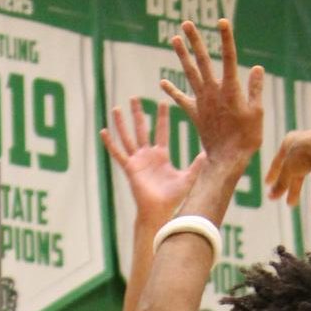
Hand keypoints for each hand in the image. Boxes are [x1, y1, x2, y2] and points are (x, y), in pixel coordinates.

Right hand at [101, 98, 202, 227]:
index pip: (161, 131)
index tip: (163, 102)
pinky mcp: (130, 168)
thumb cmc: (173, 198)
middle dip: (138, 113)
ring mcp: (137, 161)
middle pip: (141, 129)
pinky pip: (118, 153)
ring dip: (122, 123)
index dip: (162, 117)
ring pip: (128, 137)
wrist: (160, 212)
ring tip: (116, 108)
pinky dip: (110, 143)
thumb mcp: (187, 178)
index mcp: (161, 155)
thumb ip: (196, 166)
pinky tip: (103, 131)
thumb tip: (207, 154)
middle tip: (135, 98)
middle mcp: (147, 155)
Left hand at [161, 17, 263, 172]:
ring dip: (182, 55)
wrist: (227, 160)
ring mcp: (202, 102)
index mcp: (231, 88)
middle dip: (195, 40)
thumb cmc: (246, 138)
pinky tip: (162, 82)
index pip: (229, 57)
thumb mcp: (257, 113)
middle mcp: (213, 91)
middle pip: (203, 60)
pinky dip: (172, 91)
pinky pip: (181, 100)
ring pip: (190, 73)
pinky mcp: (195, 114)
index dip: (226, 38)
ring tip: (174, 39)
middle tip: (186, 23)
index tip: (222, 21)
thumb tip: (257, 68)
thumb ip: (255, 90)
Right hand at [265, 130, 310, 214]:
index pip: (280, 159)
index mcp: (292, 140)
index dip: (273, 173)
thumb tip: (270, 196)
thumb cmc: (303, 155)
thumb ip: (280, 183)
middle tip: (290, 204)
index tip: (268, 185)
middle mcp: (309, 143)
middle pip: (300, 170)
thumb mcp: (288, 170)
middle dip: (295, 189)